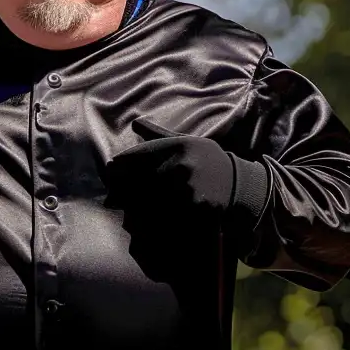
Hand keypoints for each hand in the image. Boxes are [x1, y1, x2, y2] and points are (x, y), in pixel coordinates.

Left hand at [108, 128, 239, 216]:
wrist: (239, 184)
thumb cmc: (208, 161)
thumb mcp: (187, 142)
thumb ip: (160, 136)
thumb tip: (135, 123)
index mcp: (178, 145)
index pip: (139, 155)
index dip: (120, 165)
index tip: (110, 172)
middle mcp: (182, 163)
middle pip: (140, 180)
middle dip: (123, 190)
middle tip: (111, 198)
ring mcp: (189, 187)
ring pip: (151, 201)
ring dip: (135, 209)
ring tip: (125, 213)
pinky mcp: (196, 208)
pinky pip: (168, 218)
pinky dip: (154, 223)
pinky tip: (145, 227)